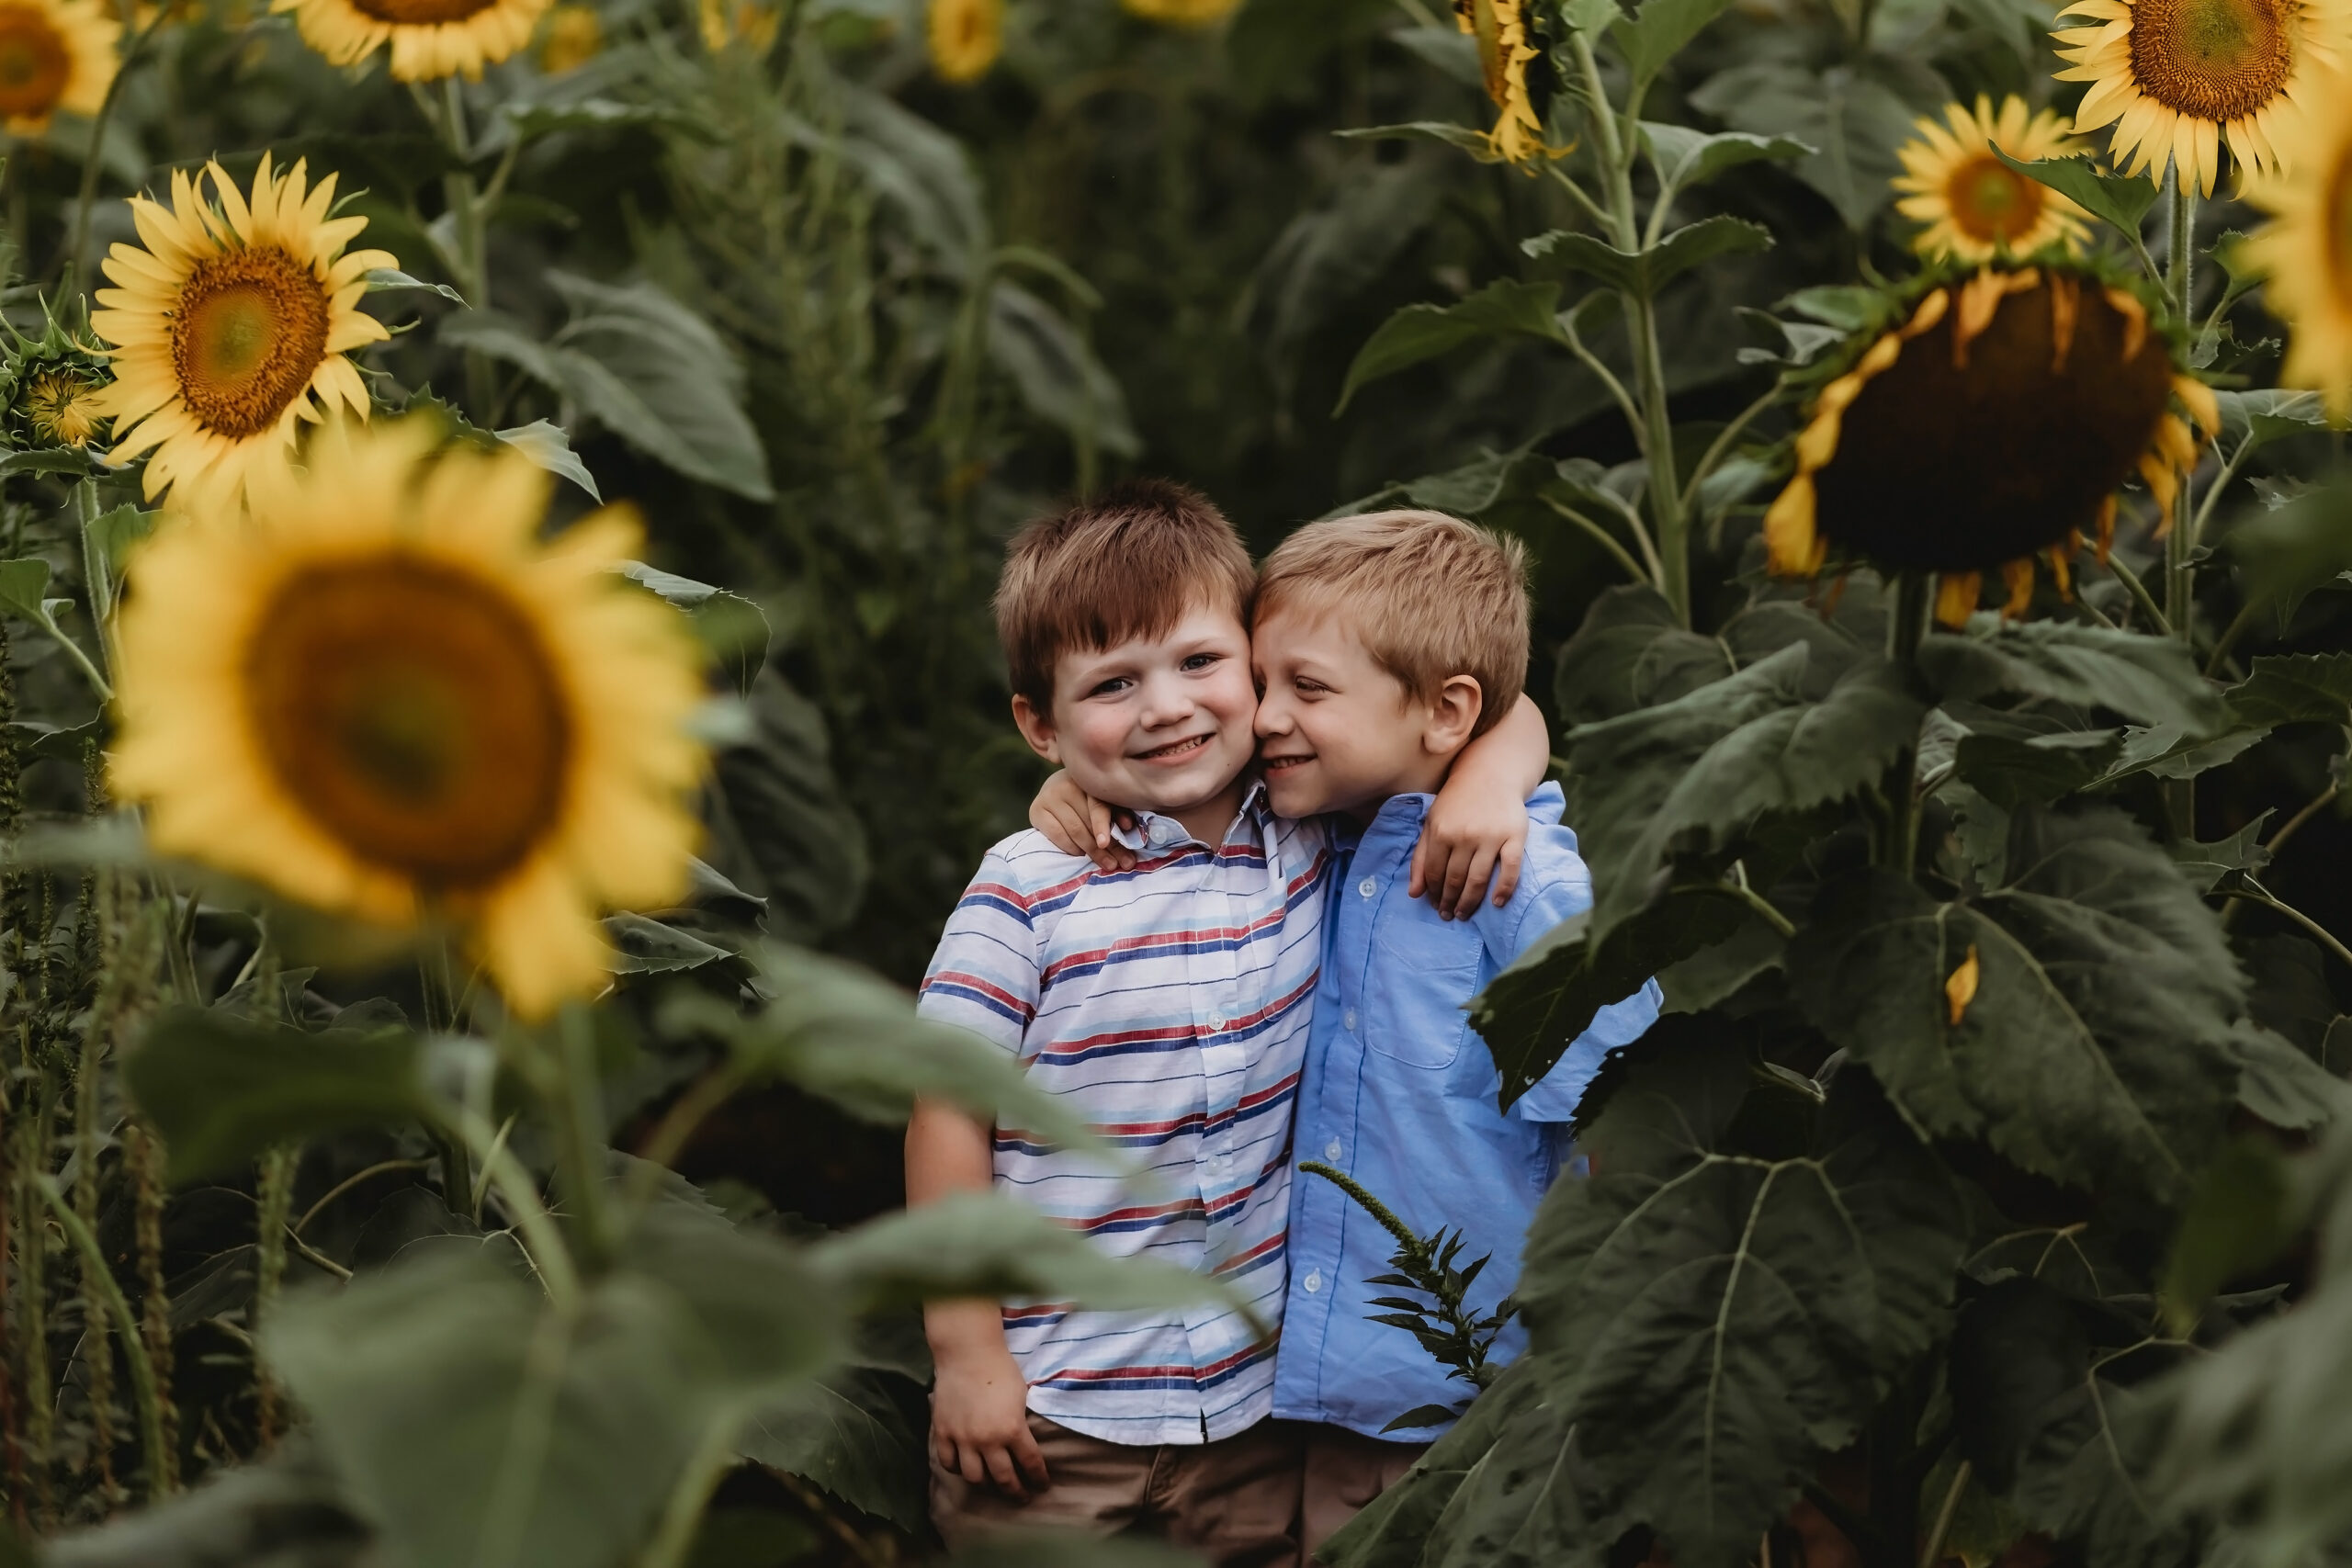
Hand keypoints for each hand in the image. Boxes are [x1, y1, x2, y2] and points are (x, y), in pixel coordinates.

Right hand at [931, 1342, 1049, 1498]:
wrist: (967, 1353)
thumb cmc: (1000, 1369)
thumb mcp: (1022, 1397)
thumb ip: (1020, 1423)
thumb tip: (1021, 1442)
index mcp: (1012, 1429)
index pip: (1030, 1463)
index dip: (1039, 1478)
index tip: (1042, 1485)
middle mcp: (987, 1440)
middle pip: (1003, 1478)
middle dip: (1015, 1491)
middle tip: (1022, 1496)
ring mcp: (963, 1438)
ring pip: (974, 1477)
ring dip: (986, 1484)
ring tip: (992, 1484)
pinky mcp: (943, 1433)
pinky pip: (949, 1463)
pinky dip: (957, 1469)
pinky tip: (965, 1467)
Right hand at [1029, 769, 1135, 872]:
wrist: (1056, 788)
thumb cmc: (1087, 797)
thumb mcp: (1104, 800)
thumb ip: (1118, 811)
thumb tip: (1128, 826)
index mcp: (1087, 780)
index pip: (1097, 804)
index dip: (1104, 824)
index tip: (1109, 842)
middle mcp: (1066, 785)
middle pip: (1087, 822)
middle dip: (1106, 847)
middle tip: (1120, 863)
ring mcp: (1049, 797)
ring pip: (1074, 830)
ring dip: (1091, 851)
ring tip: (1107, 863)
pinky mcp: (1036, 810)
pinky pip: (1057, 835)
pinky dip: (1071, 847)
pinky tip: (1081, 853)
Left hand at [1409, 786, 1526, 919]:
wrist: (1490, 774)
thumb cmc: (1457, 802)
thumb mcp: (1432, 822)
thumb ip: (1420, 857)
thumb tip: (1413, 893)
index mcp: (1441, 831)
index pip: (1434, 873)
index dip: (1433, 893)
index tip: (1435, 906)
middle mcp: (1464, 835)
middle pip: (1455, 879)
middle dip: (1449, 902)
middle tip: (1449, 916)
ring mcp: (1490, 837)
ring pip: (1478, 879)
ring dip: (1470, 902)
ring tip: (1464, 914)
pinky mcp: (1514, 836)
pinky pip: (1510, 869)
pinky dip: (1504, 889)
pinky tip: (1496, 903)